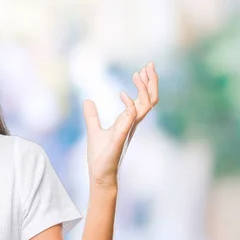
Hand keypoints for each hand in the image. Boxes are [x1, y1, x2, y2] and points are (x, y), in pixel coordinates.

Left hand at [82, 62, 157, 188]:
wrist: (100, 175)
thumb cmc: (101, 156)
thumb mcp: (93, 130)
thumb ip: (92, 116)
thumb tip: (87, 101)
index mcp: (128, 122)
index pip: (143, 100)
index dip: (145, 84)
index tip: (140, 70)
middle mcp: (131, 125)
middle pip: (150, 100)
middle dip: (151, 82)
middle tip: (150, 64)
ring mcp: (127, 131)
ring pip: (145, 107)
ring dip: (143, 90)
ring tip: (138, 73)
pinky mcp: (119, 139)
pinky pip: (129, 120)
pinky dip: (128, 106)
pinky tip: (121, 93)